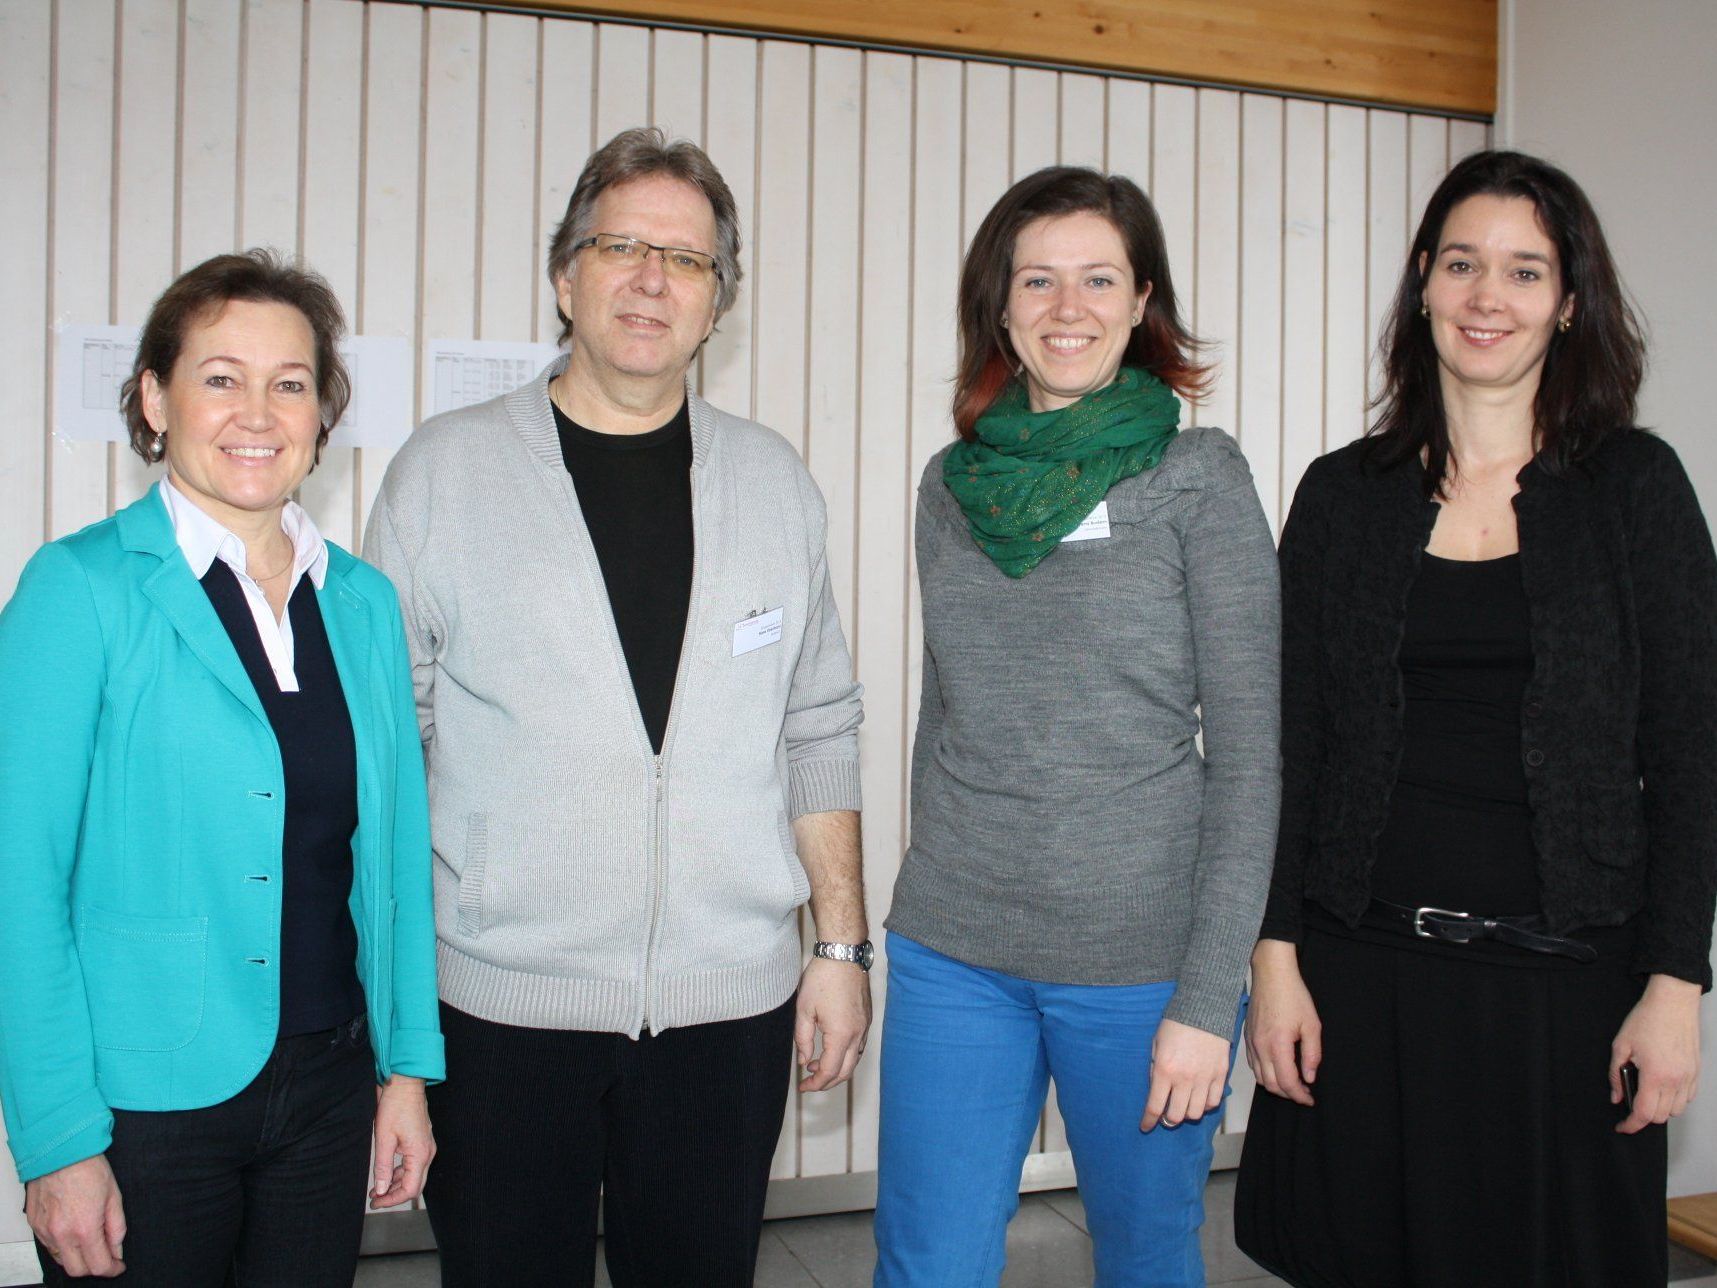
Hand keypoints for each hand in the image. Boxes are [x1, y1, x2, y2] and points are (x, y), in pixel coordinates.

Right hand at [25, 1154, 125, 1277]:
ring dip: (77, 1257)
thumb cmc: (88, 1168)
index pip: (98, 1265)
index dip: (112, 1269)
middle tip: (105, 1256)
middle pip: (77, 1270)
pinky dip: (62, 1246)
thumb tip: (117, 1249)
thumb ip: (117, 1227)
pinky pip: (49, 1246)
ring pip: (61, 1260)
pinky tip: (72, 1232)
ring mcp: (45, 1231)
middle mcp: (61, 1234)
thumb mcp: (114, 1197)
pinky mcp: (35, 1225)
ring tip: (89, 1240)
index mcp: (85, 1228)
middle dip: (94, 1267)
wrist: (60, 1151)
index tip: (118, 1265)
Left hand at [371, 1075, 435, 1205]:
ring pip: (414, 1176)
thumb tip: (381, 1190)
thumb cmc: (396, 1106)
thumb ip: (383, 1167)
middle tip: (375, 1199)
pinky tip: (387, 1173)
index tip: (376, 1202)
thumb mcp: (384, 1138)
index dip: (392, 1199)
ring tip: (377, 1188)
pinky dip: (401, 1172)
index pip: (410, 1189)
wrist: (405, 1084)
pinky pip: (414, 1164)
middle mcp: (427, 1152)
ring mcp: (426, 1146)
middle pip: (415, 1185)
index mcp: (420, 1154)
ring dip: (396, 1184)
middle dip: (394, 1195)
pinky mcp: (422, 1141)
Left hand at [795, 956, 871, 1091]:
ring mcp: (865, 1026)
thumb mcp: (803, 1010)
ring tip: (815, 1063)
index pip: (829, 1071)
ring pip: (854, 1060)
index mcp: (841, 1035)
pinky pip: (858, 1046)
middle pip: (846, 1071)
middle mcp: (858, 1034)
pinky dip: (845, 1055)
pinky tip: (830, 1048)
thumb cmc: (822, 978)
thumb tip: (804, 1060)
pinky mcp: (866, 1018)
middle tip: (809, 1082)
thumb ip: (802, 1039)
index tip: (803, 1086)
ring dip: (837, 1068)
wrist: (843, 953)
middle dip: (827, 1082)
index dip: (815, 1084)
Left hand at [1142, 1018, 1232, 1130]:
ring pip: (1196, 1113)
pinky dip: (1206, 1105)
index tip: (1145, 1127)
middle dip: (1168, 1119)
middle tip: (1166, 1114)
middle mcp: (1185, 1079)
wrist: (1203, 1010)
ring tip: (1183, 1105)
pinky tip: (1200, 1099)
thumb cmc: (1176, 1025)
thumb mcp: (1156, 1045)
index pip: (1154, 1106)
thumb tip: (1157, 1090)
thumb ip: (1155, 1069)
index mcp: (1165, 1070)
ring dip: (1187, 1113)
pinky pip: (1214, 1102)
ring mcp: (1204, 1078)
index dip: (1148, 1121)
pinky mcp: (1220, 1075)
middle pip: (1176, 1115)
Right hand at [1244, 938, 1321, 1105]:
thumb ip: (1312, 1054)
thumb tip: (1309, 1076)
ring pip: (1260, 1077)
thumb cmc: (1292, 995)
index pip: (1287, 1082)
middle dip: (1288, 1094)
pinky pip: (1253, 1065)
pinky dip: (1264, 1074)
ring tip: (1292, 1083)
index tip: (1309, 1099)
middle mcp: (1260, 1047)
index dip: (1299, 1095)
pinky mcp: (1247, 1038)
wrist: (1271, 974)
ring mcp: (1251, 1043)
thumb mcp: (1312, 1025)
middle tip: (1303, 1093)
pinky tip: (1277, 1069)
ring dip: (1276, 1086)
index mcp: (1278, 1045)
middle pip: (1271, 1085)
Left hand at [1612, 973, 1701, 1134]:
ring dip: (1661, 1109)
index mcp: (1656, 1075)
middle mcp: (1676, 1080)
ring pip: (1676, 1110)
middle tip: (1631, 1103)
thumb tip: (1616, 1096)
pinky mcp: (1697, 1072)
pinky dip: (1675, 1100)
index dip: (1632, 1124)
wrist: (1673, 1003)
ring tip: (1647, 1094)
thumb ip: (1615, 1075)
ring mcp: (1689, 1077)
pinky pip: (1688, 1098)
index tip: (1623, 1126)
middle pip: (1661, 1116)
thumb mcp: (1621, 1045)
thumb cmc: (1647, 1020)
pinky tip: (1662, 1087)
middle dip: (1644, 1116)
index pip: (1645, 1113)